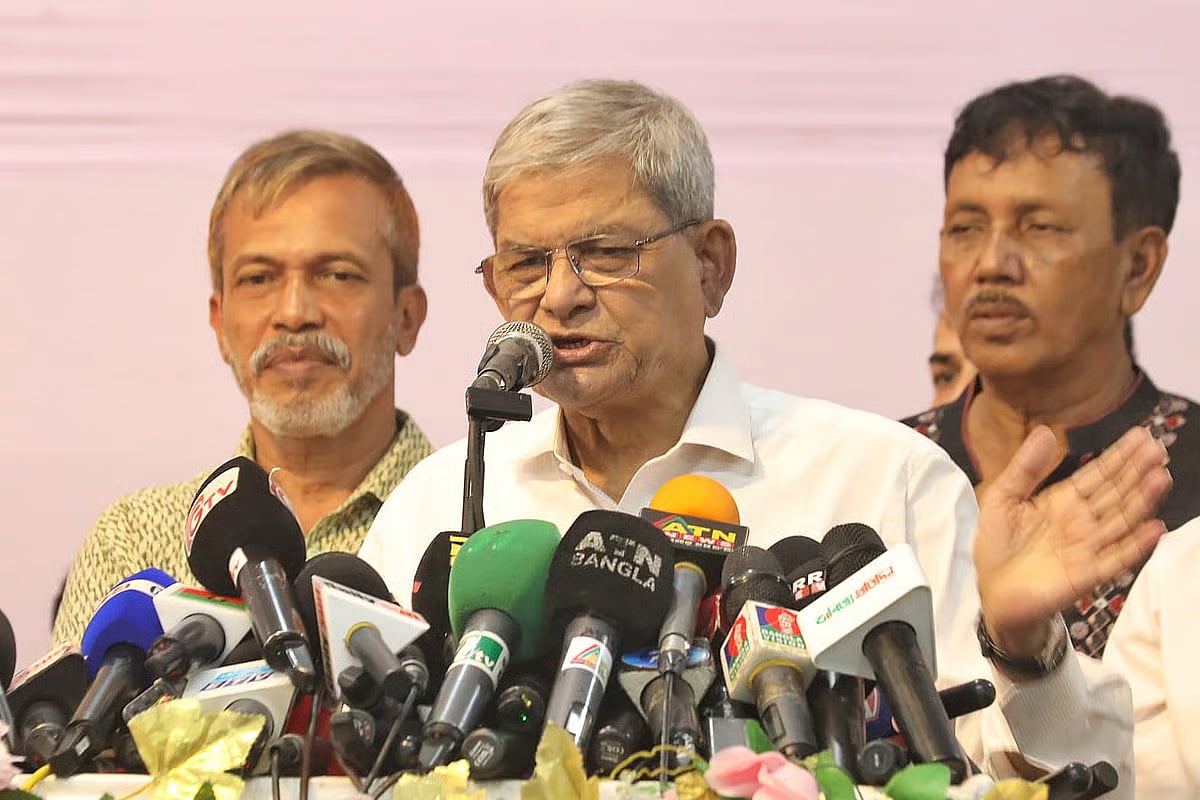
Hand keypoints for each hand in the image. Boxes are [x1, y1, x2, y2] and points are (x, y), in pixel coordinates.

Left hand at [974, 425, 1170, 655]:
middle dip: (1136, 471)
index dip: (1119, 456)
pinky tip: (1155, 527)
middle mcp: (1081, 521)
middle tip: (1159, 449)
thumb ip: (1025, 468)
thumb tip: (1045, 431)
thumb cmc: (996, 546)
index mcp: (1062, 501)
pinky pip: (1116, 557)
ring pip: (1121, 519)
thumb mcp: (1002, 498)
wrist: (990, 591)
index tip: (1142, 436)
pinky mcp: (1087, 574)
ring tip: (1160, 477)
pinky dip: (1136, 544)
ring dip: (1142, 500)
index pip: (1097, 475)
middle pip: (1115, 492)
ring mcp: (1087, 547)